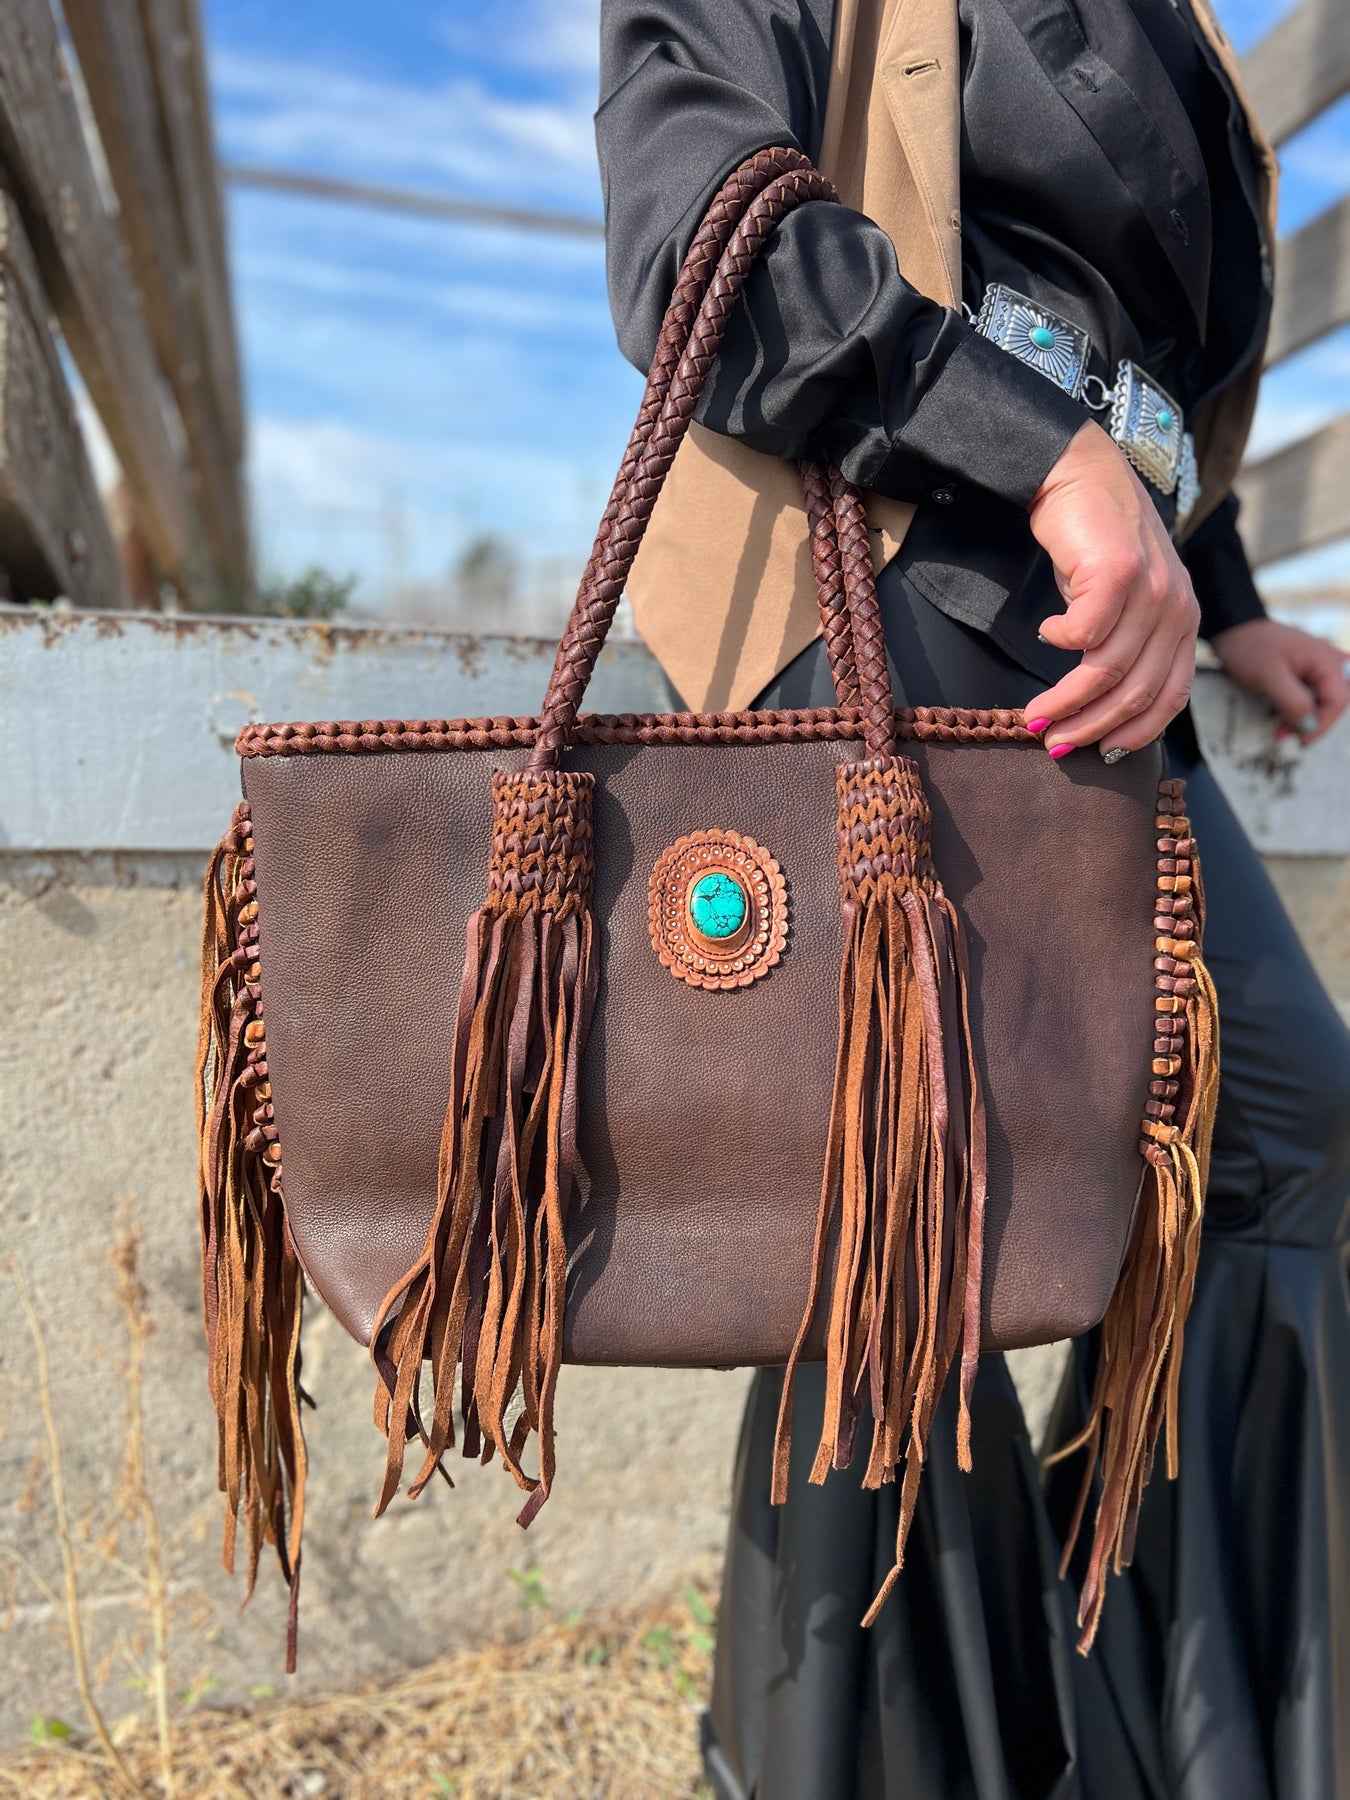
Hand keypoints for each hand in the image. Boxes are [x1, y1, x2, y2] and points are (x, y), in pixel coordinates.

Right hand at [1022, 421, 1199, 758]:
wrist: (1080, 474)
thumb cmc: (1095, 543)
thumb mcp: (1124, 602)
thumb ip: (1124, 645)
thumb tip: (1096, 706)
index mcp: (1184, 622)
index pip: (1171, 697)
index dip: (1133, 734)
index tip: (1097, 755)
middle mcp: (1177, 609)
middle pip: (1136, 692)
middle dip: (1089, 727)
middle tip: (1051, 742)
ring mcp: (1151, 590)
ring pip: (1106, 670)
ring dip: (1064, 700)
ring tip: (1033, 713)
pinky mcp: (1118, 572)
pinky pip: (1084, 632)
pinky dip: (1060, 641)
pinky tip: (1046, 631)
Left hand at [1210, 617, 1349, 744]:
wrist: (1235, 631)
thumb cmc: (1250, 649)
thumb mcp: (1269, 677)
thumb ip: (1293, 702)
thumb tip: (1310, 726)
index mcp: (1325, 659)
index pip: (1338, 700)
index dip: (1322, 724)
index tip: (1301, 741)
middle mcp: (1331, 660)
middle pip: (1338, 701)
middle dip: (1316, 722)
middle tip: (1288, 734)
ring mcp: (1322, 664)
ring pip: (1329, 699)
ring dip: (1310, 718)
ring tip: (1283, 728)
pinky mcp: (1311, 670)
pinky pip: (1318, 694)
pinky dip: (1304, 709)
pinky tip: (1285, 718)